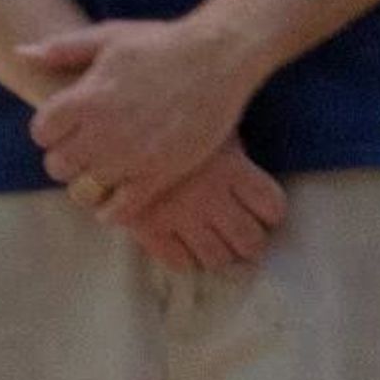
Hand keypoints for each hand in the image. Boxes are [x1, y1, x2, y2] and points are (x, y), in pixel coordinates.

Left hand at [22, 17, 252, 205]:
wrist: (217, 59)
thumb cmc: (160, 44)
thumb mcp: (107, 37)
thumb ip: (61, 49)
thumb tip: (20, 53)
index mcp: (85, 98)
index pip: (41, 132)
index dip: (48, 130)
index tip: (62, 126)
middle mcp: (104, 132)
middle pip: (58, 165)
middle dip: (63, 158)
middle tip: (79, 151)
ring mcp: (132, 157)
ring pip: (85, 190)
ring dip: (86, 183)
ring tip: (98, 171)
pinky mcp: (160, 176)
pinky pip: (121, 209)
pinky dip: (111, 209)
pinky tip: (115, 195)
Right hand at [106, 139, 287, 273]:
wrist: (108, 124)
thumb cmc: (164, 117)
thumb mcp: (207, 123)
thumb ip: (230, 148)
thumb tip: (248, 163)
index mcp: (231, 168)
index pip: (271, 206)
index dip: (269, 213)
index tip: (261, 212)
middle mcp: (211, 197)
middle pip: (250, 240)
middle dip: (248, 240)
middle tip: (239, 233)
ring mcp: (180, 216)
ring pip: (217, 257)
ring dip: (219, 253)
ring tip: (212, 242)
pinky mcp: (150, 228)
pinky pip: (179, 262)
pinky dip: (185, 259)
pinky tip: (182, 244)